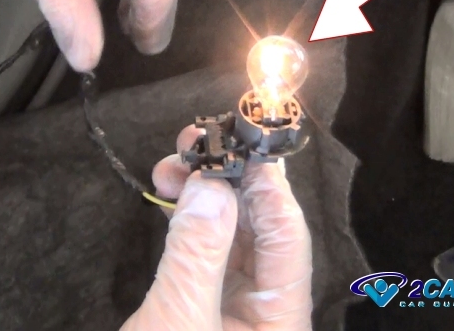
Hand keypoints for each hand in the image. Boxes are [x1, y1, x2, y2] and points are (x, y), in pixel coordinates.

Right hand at [122, 125, 313, 329]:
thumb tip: (209, 184)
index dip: (265, 182)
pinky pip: (204, 253)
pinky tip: (167, 195)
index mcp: (280, 317)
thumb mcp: (180, 319)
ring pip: (228, 236)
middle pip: (259, 229)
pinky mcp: (203, 307)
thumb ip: (197, 253)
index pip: (286, 235)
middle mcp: (265, 308)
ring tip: (169, 167)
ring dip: (201, 196)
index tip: (237, 140)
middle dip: (226, 180)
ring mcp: (234, 308)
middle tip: (194, 143)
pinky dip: (187, 222)